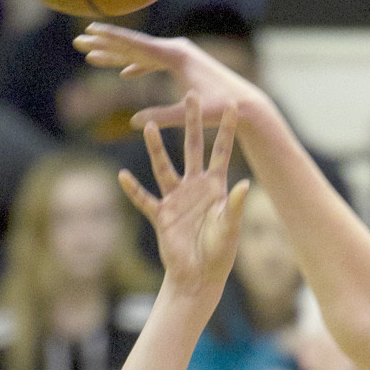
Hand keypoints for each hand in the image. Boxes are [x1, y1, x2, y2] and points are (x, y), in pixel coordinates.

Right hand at [73, 24, 268, 131]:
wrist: (246, 103)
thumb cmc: (222, 109)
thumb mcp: (191, 114)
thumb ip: (162, 116)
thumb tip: (134, 122)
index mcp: (175, 56)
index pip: (136, 46)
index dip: (110, 40)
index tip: (89, 31)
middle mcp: (176, 49)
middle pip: (133, 45)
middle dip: (104, 44)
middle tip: (78, 40)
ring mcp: (180, 55)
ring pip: (141, 54)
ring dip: (116, 56)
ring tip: (91, 55)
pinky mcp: (183, 65)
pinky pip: (153, 63)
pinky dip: (137, 67)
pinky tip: (124, 73)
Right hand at [118, 91, 246, 300]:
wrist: (199, 276)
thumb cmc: (219, 253)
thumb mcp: (230, 228)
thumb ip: (236, 206)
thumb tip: (247, 184)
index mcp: (216, 187)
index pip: (222, 152)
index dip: (226, 129)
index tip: (232, 103)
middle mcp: (194, 187)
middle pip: (192, 148)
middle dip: (191, 122)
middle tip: (189, 93)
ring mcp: (176, 199)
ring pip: (164, 167)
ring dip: (156, 149)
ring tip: (148, 127)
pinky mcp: (161, 215)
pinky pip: (144, 199)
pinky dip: (134, 190)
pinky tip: (122, 176)